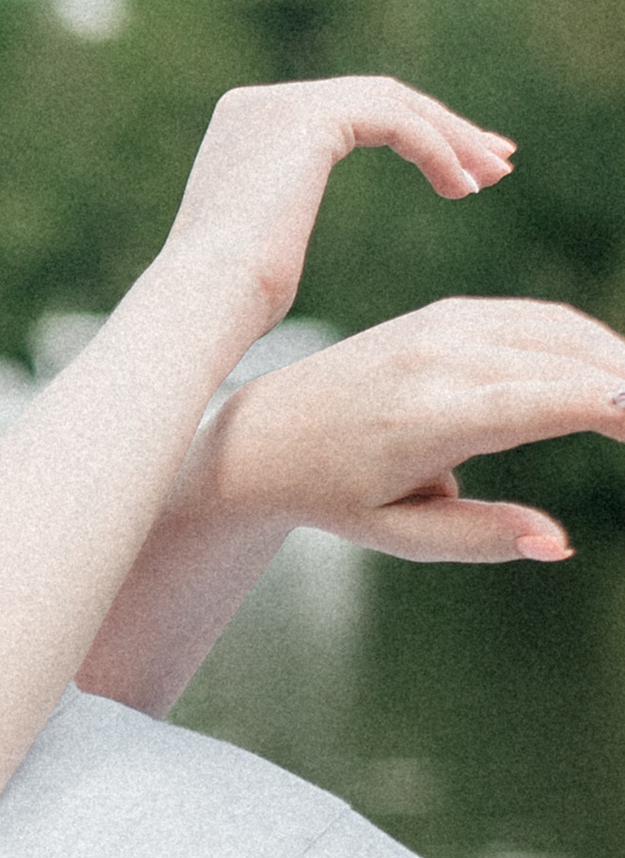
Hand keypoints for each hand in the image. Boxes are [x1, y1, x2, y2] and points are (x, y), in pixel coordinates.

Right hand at [161, 78, 514, 342]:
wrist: (201, 305)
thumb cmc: (228, 306)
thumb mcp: (259, 249)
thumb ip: (278, 219)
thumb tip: (282, 244)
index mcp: (246, 125)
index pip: (349, 114)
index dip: (414, 135)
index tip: (461, 169)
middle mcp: (259, 103)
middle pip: (378, 99)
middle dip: (444, 130)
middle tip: (496, 162)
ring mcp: (281, 103)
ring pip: (395, 103)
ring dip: (452, 139)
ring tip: (494, 176)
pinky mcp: (310, 117)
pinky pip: (396, 123)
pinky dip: (437, 151)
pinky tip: (465, 187)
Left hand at [204, 294, 624, 557]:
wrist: (268, 434)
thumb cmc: (337, 496)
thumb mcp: (399, 534)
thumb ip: (480, 537)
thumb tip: (559, 544)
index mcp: (426, 419)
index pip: (539, 403)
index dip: (607, 406)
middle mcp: (438, 359)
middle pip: (564, 361)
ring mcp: (443, 325)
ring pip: (560, 331)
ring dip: (613, 361)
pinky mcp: (448, 312)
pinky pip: (537, 319)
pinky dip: (584, 343)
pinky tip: (610, 375)